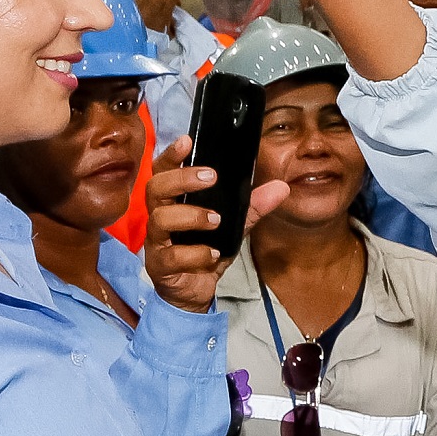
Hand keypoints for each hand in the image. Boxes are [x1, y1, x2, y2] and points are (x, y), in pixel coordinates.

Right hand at [142, 137, 289, 311]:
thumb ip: (252, 207)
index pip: (164, 170)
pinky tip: (213, 254)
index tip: (187, 141)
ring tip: (216, 220)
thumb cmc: (205, 251)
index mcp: (174, 200)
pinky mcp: (160, 266)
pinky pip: (171, 256)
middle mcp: (160, 216)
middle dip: (181, 179)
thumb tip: (281, 187)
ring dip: (191, 216)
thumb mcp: (233, 227)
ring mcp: (156, 241)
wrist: (194, 294)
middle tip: (209, 178)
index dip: (172, 155)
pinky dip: (195, 254)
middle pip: (155, 187)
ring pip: (159, 219)